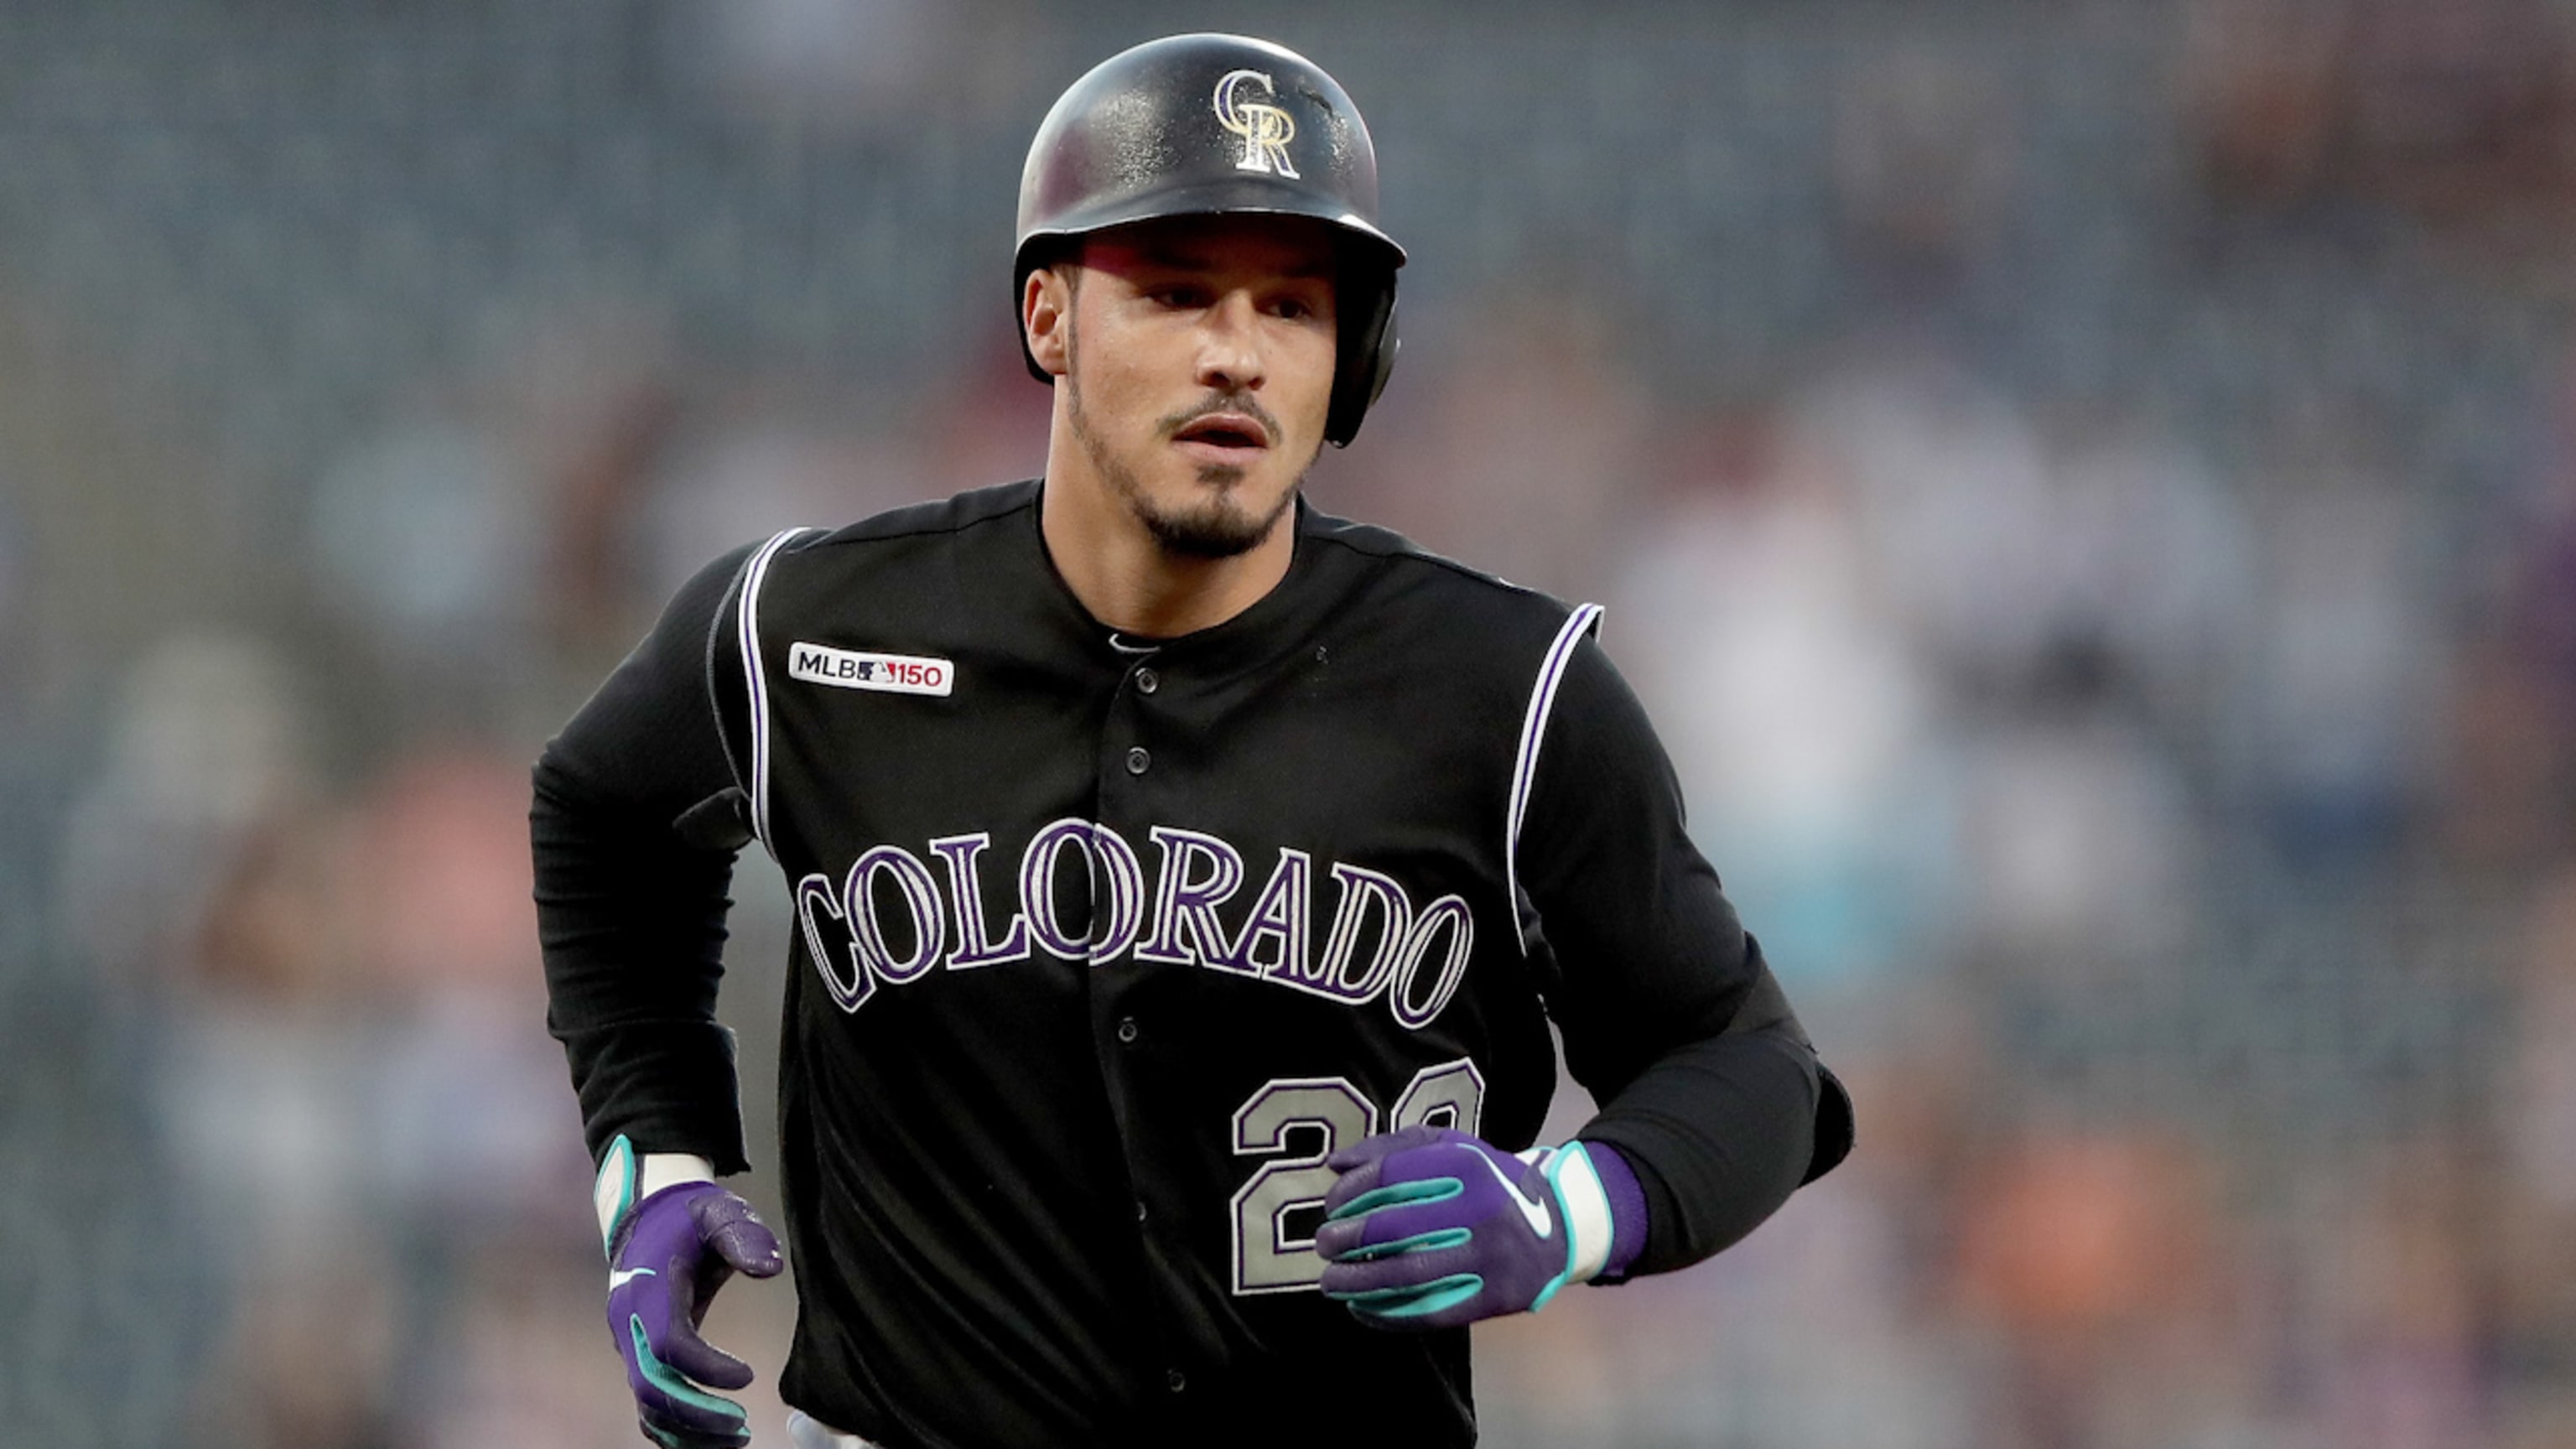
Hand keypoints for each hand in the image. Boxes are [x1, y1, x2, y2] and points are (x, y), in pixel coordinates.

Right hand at [605, 1179, 784, 1447]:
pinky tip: (712, 1439)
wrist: (647, 1215)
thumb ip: (743, 1235)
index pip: (670, 1345)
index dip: (707, 1369)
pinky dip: (674, 1428)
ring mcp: (630, 1343)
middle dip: (695, 1414)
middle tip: (742, 1428)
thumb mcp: (719, 1211)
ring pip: (646, 1405)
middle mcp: (630, 1323)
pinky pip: (648, 1404)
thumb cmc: (689, 1216)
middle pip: (651, 1386)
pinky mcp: (639, 1355)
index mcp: (648, 1291)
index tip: (749, 1377)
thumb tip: (770, 1270)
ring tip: (738, 1440)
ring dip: (687, 1430)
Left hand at [1315, 1125, 1612, 1330]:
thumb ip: (1392, 1149)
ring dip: (1358, 1281)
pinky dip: (1388, 1316)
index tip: (1331, 1207)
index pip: (1390, 1177)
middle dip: (1347, 1239)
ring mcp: (1490, 1257)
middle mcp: (1480, 1209)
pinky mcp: (1494, 1298)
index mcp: (1467, 1165)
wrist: (1559, 1227)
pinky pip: (1430, 1311)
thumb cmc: (1490, 1183)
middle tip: (1323, 1245)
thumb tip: (1334, 1165)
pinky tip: (1361, 1309)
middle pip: (1394, 1227)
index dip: (1350, 1194)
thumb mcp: (1453, 1149)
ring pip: (1408, 1274)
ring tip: (1331, 1281)